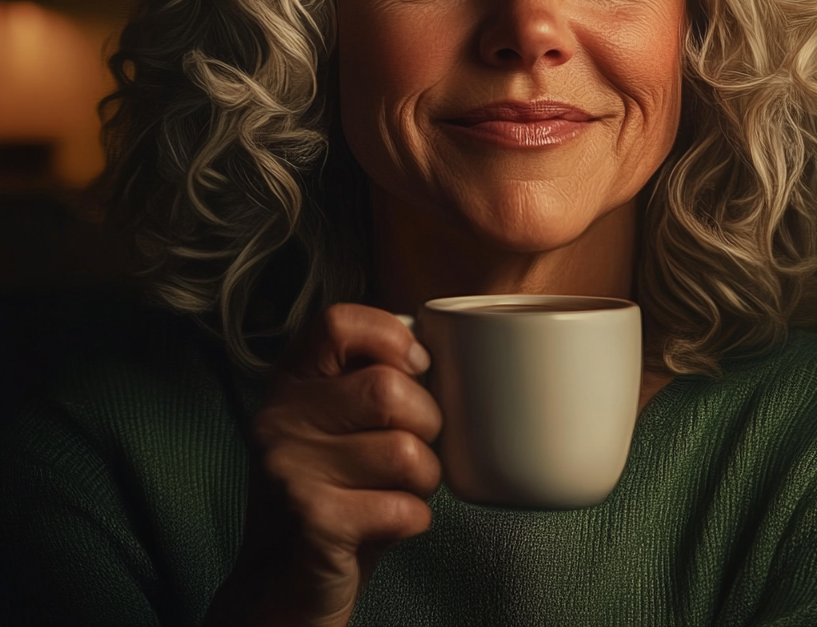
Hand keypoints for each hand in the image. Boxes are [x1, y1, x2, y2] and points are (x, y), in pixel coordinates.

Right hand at [204, 303, 440, 626]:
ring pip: (405, 451)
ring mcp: (289, 469)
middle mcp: (280, 417)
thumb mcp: (336, 425)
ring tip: (400, 489)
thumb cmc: (332, 493)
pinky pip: (403, 506)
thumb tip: (443, 348)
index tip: (415, 366)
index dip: (390, 336)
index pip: (337, 321)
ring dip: (424, 478)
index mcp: (291, 381)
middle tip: (414, 447)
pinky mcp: (312, 522)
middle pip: (387, 389)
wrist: (279, 589)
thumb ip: (370, 381)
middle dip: (427, 422)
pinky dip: (414, 519)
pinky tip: (388, 523)